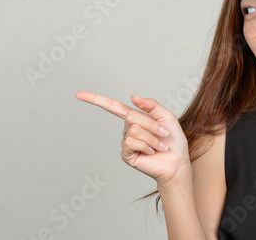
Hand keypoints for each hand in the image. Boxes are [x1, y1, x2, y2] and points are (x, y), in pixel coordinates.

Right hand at [75, 91, 190, 186]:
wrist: (177, 161)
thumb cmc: (173, 139)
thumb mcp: (166, 116)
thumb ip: (151, 105)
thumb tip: (132, 97)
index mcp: (136, 117)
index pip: (112, 106)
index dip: (95, 99)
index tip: (78, 94)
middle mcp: (128, 129)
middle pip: (131, 116)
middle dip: (151, 124)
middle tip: (163, 133)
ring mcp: (126, 142)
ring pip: (134, 130)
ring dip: (151, 138)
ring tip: (159, 145)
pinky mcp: (126, 155)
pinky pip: (131, 143)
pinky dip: (146, 146)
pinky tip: (151, 152)